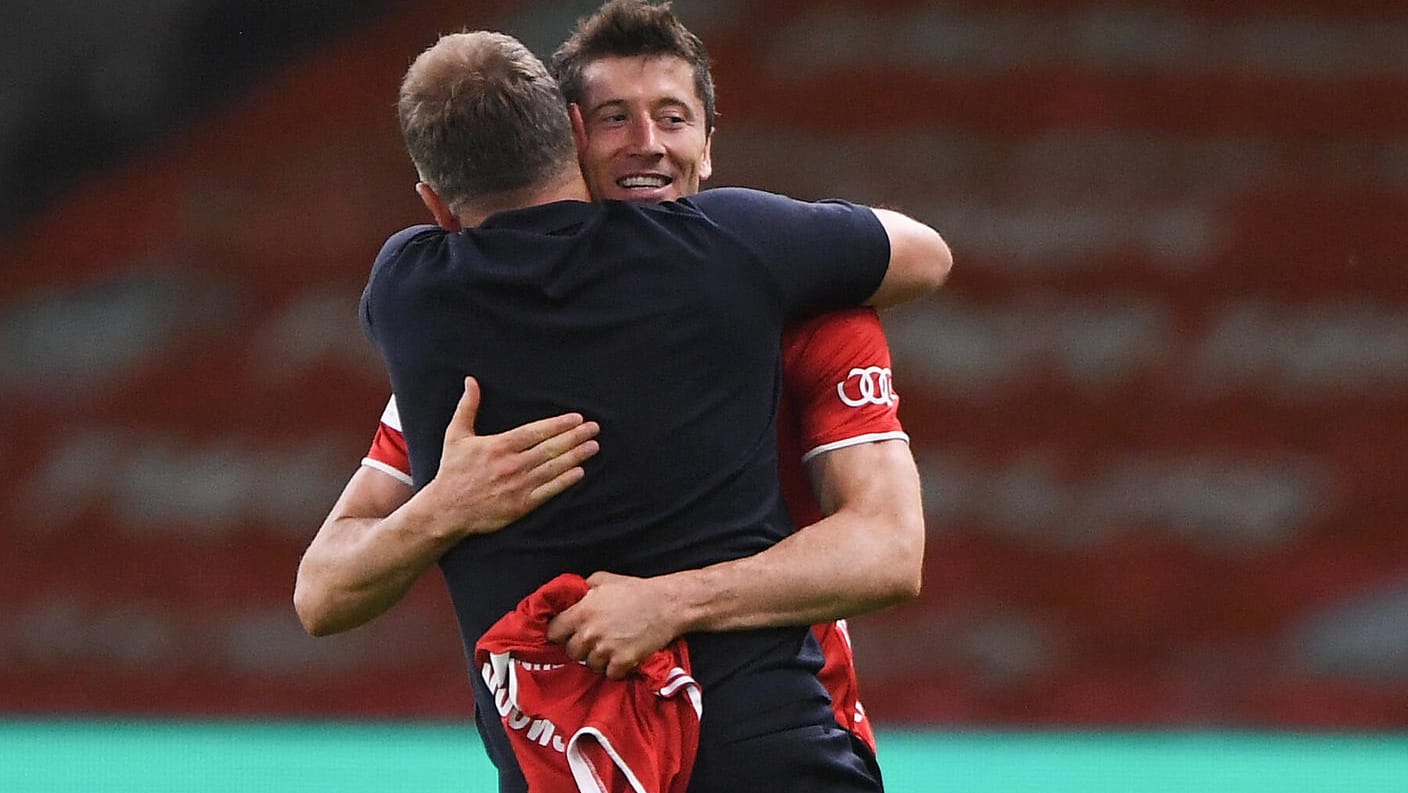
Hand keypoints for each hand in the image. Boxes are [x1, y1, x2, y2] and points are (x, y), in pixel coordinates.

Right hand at [424, 377, 599, 536]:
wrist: (447, 509)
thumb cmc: (452, 470)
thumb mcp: (456, 435)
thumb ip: (467, 406)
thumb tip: (471, 380)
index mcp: (499, 446)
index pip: (536, 432)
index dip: (558, 424)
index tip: (577, 418)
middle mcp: (512, 464)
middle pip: (550, 448)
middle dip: (574, 437)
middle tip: (594, 429)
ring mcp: (518, 486)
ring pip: (553, 468)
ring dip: (576, 456)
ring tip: (593, 446)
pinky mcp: (520, 505)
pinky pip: (548, 492)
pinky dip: (565, 481)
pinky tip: (580, 472)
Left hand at [546, 572, 682, 679]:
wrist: (667, 605)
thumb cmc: (636, 590)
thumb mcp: (604, 580)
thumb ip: (583, 589)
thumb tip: (571, 596)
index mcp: (581, 612)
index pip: (554, 632)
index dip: (560, 633)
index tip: (567, 633)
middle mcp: (589, 633)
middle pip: (571, 652)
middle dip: (581, 647)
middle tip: (594, 640)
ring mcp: (605, 650)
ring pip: (590, 665)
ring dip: (598, 659)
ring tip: (611, 648)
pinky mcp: (622, 662)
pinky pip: (610, 674)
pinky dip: (616, 668)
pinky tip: (623, 656)